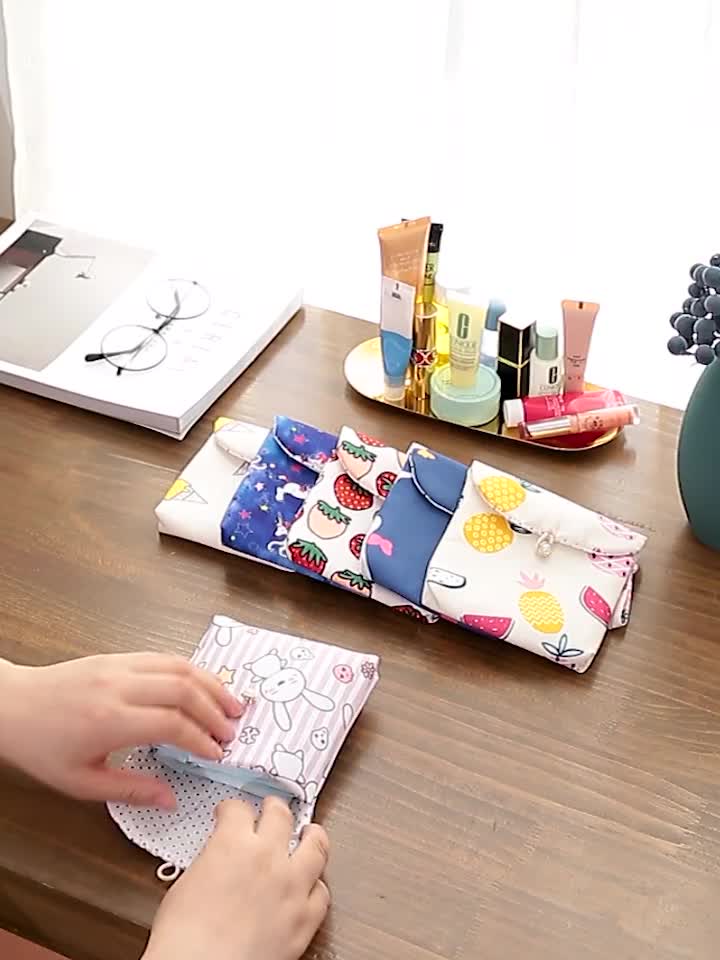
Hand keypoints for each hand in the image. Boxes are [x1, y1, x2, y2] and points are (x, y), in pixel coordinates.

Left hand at [0, 653, 244, 806]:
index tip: (218, 754)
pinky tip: (203, 686)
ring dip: (211, 684)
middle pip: (184, 690)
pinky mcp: (118, 656)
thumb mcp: (81, 782)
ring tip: (232, 704)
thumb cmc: (42, 747)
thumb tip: (170, 799)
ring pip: (179, 666)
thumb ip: (130, 790)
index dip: (202, 740)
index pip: (172, 725)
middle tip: (232, 731)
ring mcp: (119, 666)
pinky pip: (164, 657)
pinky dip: (191, 670)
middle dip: (215, 710)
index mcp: (110, 721)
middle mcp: (119, 687)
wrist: (12, 706)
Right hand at [144, 798, 329, 959]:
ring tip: (311, 832)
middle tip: (272, 808)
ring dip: (312, 836)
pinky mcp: (305, 919)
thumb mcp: (185, 885)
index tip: (230, 812)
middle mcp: (268, 857)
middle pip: (281, 815)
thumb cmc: (184, 940)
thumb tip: (217, 863)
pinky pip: (322, 894)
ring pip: (316, 846)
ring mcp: (292, 886)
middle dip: (275, 808)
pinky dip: (316, 886)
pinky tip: (312, 884)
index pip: (238, 809)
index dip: (232, 808)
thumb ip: (209, 862)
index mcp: (233, 843)